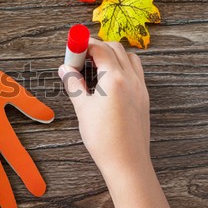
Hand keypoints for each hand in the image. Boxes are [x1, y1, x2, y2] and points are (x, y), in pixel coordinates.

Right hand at [59, 38, 178, 207]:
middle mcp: (131, 79)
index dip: (84, 44)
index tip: (72, 47)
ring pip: (129, 58)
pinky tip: (108, 81)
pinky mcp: (143, 98)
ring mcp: (140, 88)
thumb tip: (65, 69)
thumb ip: (73, 84)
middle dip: (97, 47)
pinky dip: (122, 67)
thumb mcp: (82, 108)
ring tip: (94, 68)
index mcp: (116, 79)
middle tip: (79, 58)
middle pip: (116, 48)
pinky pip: (135, 71)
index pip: (100, 48)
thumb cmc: (104, 138)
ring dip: (112, 55)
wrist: (127, 162)